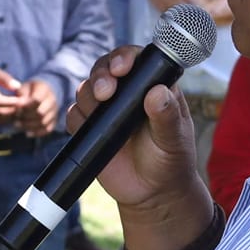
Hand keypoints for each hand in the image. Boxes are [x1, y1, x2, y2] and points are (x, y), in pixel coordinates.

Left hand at [15, 79, 59, 136]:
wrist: (42, 92)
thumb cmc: (29, 90)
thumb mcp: (23, 88)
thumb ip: (21, 96)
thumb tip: (19, 105)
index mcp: (44, 89)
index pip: (37, 100)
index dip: (25, 106)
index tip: (17, 108)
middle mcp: (52, 100)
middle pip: (41, 113)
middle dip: (26, 117)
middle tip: (15, 119)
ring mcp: (54, 111)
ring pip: (43, 122)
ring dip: (29, 126)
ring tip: (18, 125)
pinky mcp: (54, 120)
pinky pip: (48, 129)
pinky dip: (37, 133)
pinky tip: (27, 133)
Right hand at [65, 45, 200, 210]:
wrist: (153, 192)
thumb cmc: (171, 160)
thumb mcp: (175, 139)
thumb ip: (167, 116)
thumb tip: (158, 92)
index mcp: (152, 85)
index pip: (136, 59)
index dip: (124, 57)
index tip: (122, 68)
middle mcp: (127, 93)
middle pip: (104, 68)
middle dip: (101, 75)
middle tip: (106, 92)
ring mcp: (107, 110)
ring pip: (86, 89)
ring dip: (88, 96)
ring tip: (100, 111)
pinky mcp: (91, 130)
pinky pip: (74, 116)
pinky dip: (77, 119)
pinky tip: (88, 129)